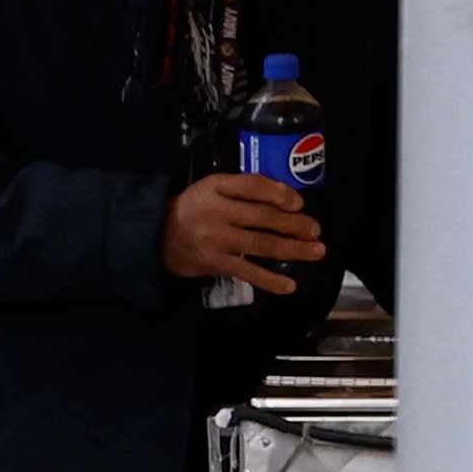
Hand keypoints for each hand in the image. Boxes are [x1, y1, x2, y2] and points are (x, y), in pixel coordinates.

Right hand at [164, 173, 323, 295]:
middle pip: (263, 217)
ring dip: (293, 249)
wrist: (156, 236)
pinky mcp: (214, 262)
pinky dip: (269, 280)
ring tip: (316, 252)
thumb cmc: (194, 209)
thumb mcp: (213, 188)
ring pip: (261, 243)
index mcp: (216, 188)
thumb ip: (246, 188)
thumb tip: (288, 199)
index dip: (279, 193)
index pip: (253, 186)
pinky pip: (246, 271)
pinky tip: (289, 285)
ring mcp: (215, 239)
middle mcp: (215, 212)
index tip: (299, 203)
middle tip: (316, 231)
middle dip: (295, 224)